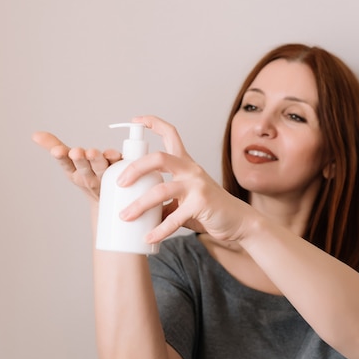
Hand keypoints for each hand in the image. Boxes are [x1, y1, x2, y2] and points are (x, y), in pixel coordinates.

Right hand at [31, 131, 121, 201]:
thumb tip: (35, 134)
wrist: (107, 199)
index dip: (61, 157)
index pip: (66, 164)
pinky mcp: (120, 173)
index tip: (57, 151)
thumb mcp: (69, 163)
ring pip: (101, 168)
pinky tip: (115, 154)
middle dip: (80, 160)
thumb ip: (54, 146)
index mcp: (74, 173)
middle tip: (77, 152)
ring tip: (93, 153)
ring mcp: (105, 177)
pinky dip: (117, 160)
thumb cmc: (86, 175)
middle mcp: (89, 177)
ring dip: (97, 160)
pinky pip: (119, 166)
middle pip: (84, 168)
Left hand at [116, 116, 251, 243]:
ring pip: (161, 190)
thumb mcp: (184, 199)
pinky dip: (158, 230)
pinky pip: (174, 217)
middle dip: (135, 168)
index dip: (152, 123)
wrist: (238, 221)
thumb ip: (163, 201)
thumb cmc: (210, 209)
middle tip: (120, 182)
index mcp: (186, 163)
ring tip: (125, 216)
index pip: (170, 134)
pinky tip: (148, 237)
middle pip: (159, 158)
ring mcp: (197, 186)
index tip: (135, 120)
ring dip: (139, 205)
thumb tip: (138, 210)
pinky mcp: (201, 204)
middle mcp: (191, 170)